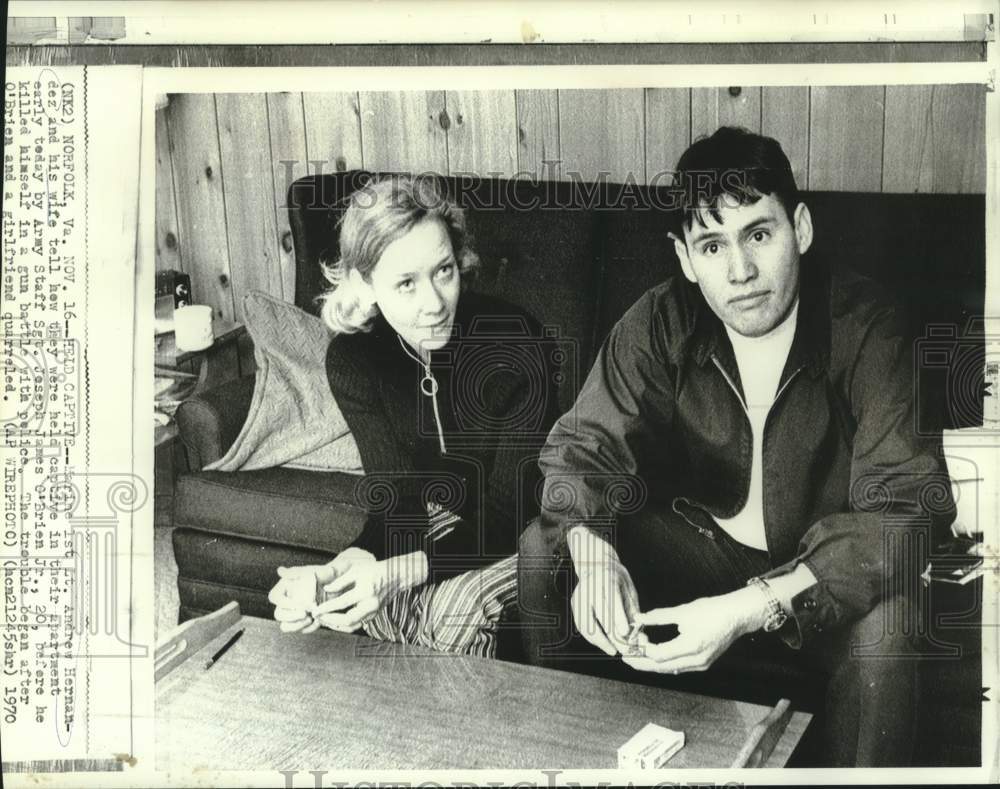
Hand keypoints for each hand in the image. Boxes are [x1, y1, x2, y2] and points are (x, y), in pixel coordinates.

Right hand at [268, 548, 374, 633]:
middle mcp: (288, 601)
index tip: (299, 604)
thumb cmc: (328, 575)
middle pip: (278, 614)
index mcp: (286, 587)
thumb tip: (280, 571)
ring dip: (297, 625)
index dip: (283, 603)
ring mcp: (295, 612)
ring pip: (286, 625)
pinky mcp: (304, 620)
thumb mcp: (314, 571)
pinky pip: (300, 629)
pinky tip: (319, 621)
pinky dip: (308, 628)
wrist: (342, 585)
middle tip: (306, 613)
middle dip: (291, 616)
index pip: (274, 597)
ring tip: (311, 619)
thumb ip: (297, 572)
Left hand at [310, 550, 427, 632]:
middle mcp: (370, 604)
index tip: (315, 610)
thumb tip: (326, 589)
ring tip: (324, 620)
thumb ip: (340, 581)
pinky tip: (335, 620)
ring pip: (352, 625)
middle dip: (330, 620)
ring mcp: (373, 612)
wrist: (395, 577)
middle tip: (318, 617)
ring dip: (337, 625)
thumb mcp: (357, 570)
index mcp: (365, 591)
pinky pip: (357, 624)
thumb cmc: (375, 571)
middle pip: (347, 620)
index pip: (342, 603)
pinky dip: (345, 625)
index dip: (326, 608)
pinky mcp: (373, 615)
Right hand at [567, 526, 640, 655]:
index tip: (625, 633)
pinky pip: (581, 625)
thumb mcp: (629, 590)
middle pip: (599, 614)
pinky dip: (592, 637)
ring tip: (613, 650)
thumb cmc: (617, 579)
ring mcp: (580, 595)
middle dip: (611, 635)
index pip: (612, 599)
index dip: (618, 617)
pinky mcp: (575, 604)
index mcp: (607, 579)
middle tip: (624, 649)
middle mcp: (590, 587)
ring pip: (587, 623)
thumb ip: (633, 612)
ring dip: (600, 640)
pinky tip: (603, 643)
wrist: (596, 564)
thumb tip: (639, 636)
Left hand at [622, 587, 765, 673]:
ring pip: (671, 669)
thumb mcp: (683, 611)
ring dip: (653, 664)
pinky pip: (680, 667)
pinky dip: (666, 663)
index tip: (634, 639)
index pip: (659, 655)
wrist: (737, 615)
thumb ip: (659, 616)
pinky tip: (656, 657)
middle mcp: (696, 660)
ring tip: (638, 656)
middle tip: (627, 658)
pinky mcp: (703, 663)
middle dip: (643, 663)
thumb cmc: (713, 610)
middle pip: (662, 667)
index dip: (643, 649)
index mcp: (691, 647)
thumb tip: (639, 618)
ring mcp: (701, 664)